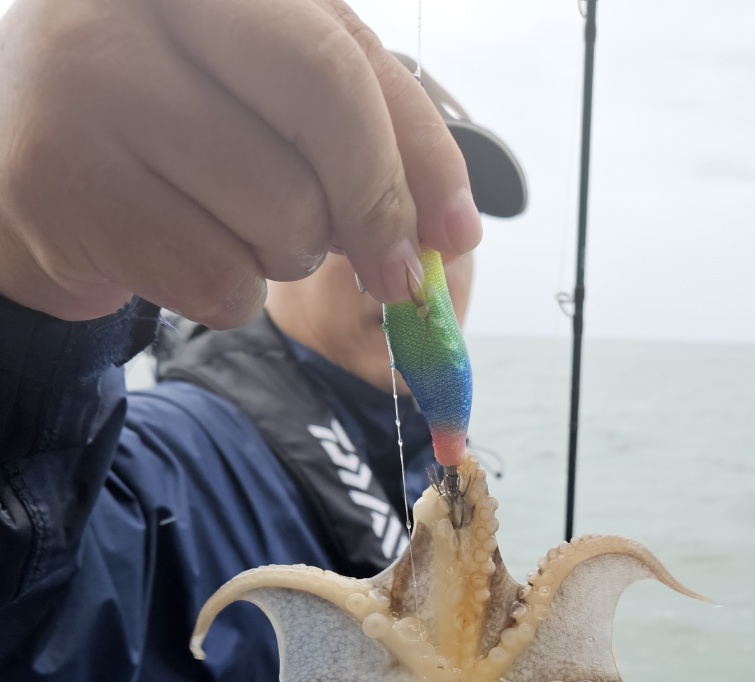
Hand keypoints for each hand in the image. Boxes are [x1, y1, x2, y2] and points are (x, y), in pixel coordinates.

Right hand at [0, 0, 481, 324]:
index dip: (419, 158)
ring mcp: (84, 82)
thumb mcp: (270, 97)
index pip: (346, 56)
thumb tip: (451, 230)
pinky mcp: (61, 184)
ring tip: (231, 224)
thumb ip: (366, 134)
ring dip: (285, 254)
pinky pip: (218, 280)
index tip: (455, 233)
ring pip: (280, 214)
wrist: (26, 164)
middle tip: (391, 271)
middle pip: (323, 101)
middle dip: (375, 205)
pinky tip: (184, 252)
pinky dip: (228, 295)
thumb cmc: (174, 128)